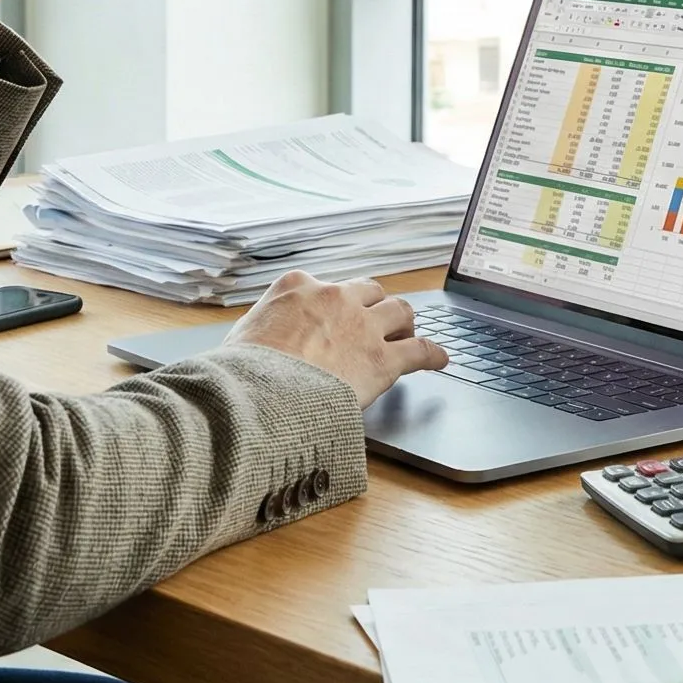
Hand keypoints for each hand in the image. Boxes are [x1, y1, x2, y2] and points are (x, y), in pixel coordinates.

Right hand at [222, 273, 447, 410]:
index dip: (334, 304)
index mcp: (297, 286)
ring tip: (407, 334)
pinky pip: (420, 350)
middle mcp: (334, 297)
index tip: (335, 316)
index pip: (325, 286)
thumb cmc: (241, 372)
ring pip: (400, 310)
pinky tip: (441, 359)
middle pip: (369, 291)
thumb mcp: (241, 335)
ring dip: (404, 322)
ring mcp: (362, 326)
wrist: (259, 395)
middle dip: (374, 305)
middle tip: (377, 322)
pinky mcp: (383, 359)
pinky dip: (432, 354)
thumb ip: (263, 327)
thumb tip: (259, 342)